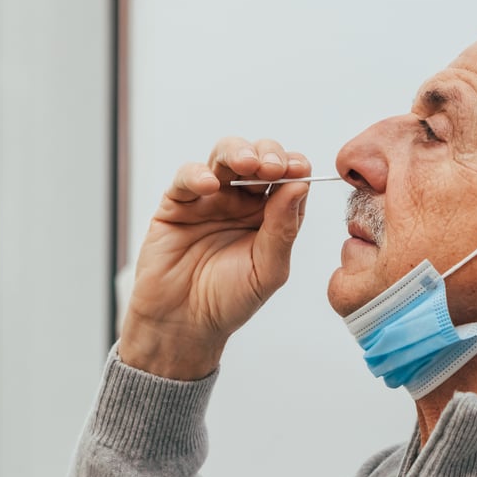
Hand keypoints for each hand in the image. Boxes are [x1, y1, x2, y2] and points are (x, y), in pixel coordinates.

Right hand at [118, 137, 311, 378]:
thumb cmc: (229, 301)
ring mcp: (210, 199)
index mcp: (271, 215)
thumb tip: (299, 186)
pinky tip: (209, 184)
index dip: (294, 167)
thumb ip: (283, 229)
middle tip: (273, 167)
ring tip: (247, 164)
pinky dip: (197, 174)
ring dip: (238, 152)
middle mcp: (242, 201)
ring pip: (225, 156)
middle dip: (269, 154)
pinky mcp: (177, 203)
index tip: (298, 169)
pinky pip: (187, 178)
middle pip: (259, 158)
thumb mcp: (267, 270)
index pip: (289, 178)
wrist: (184, 324)